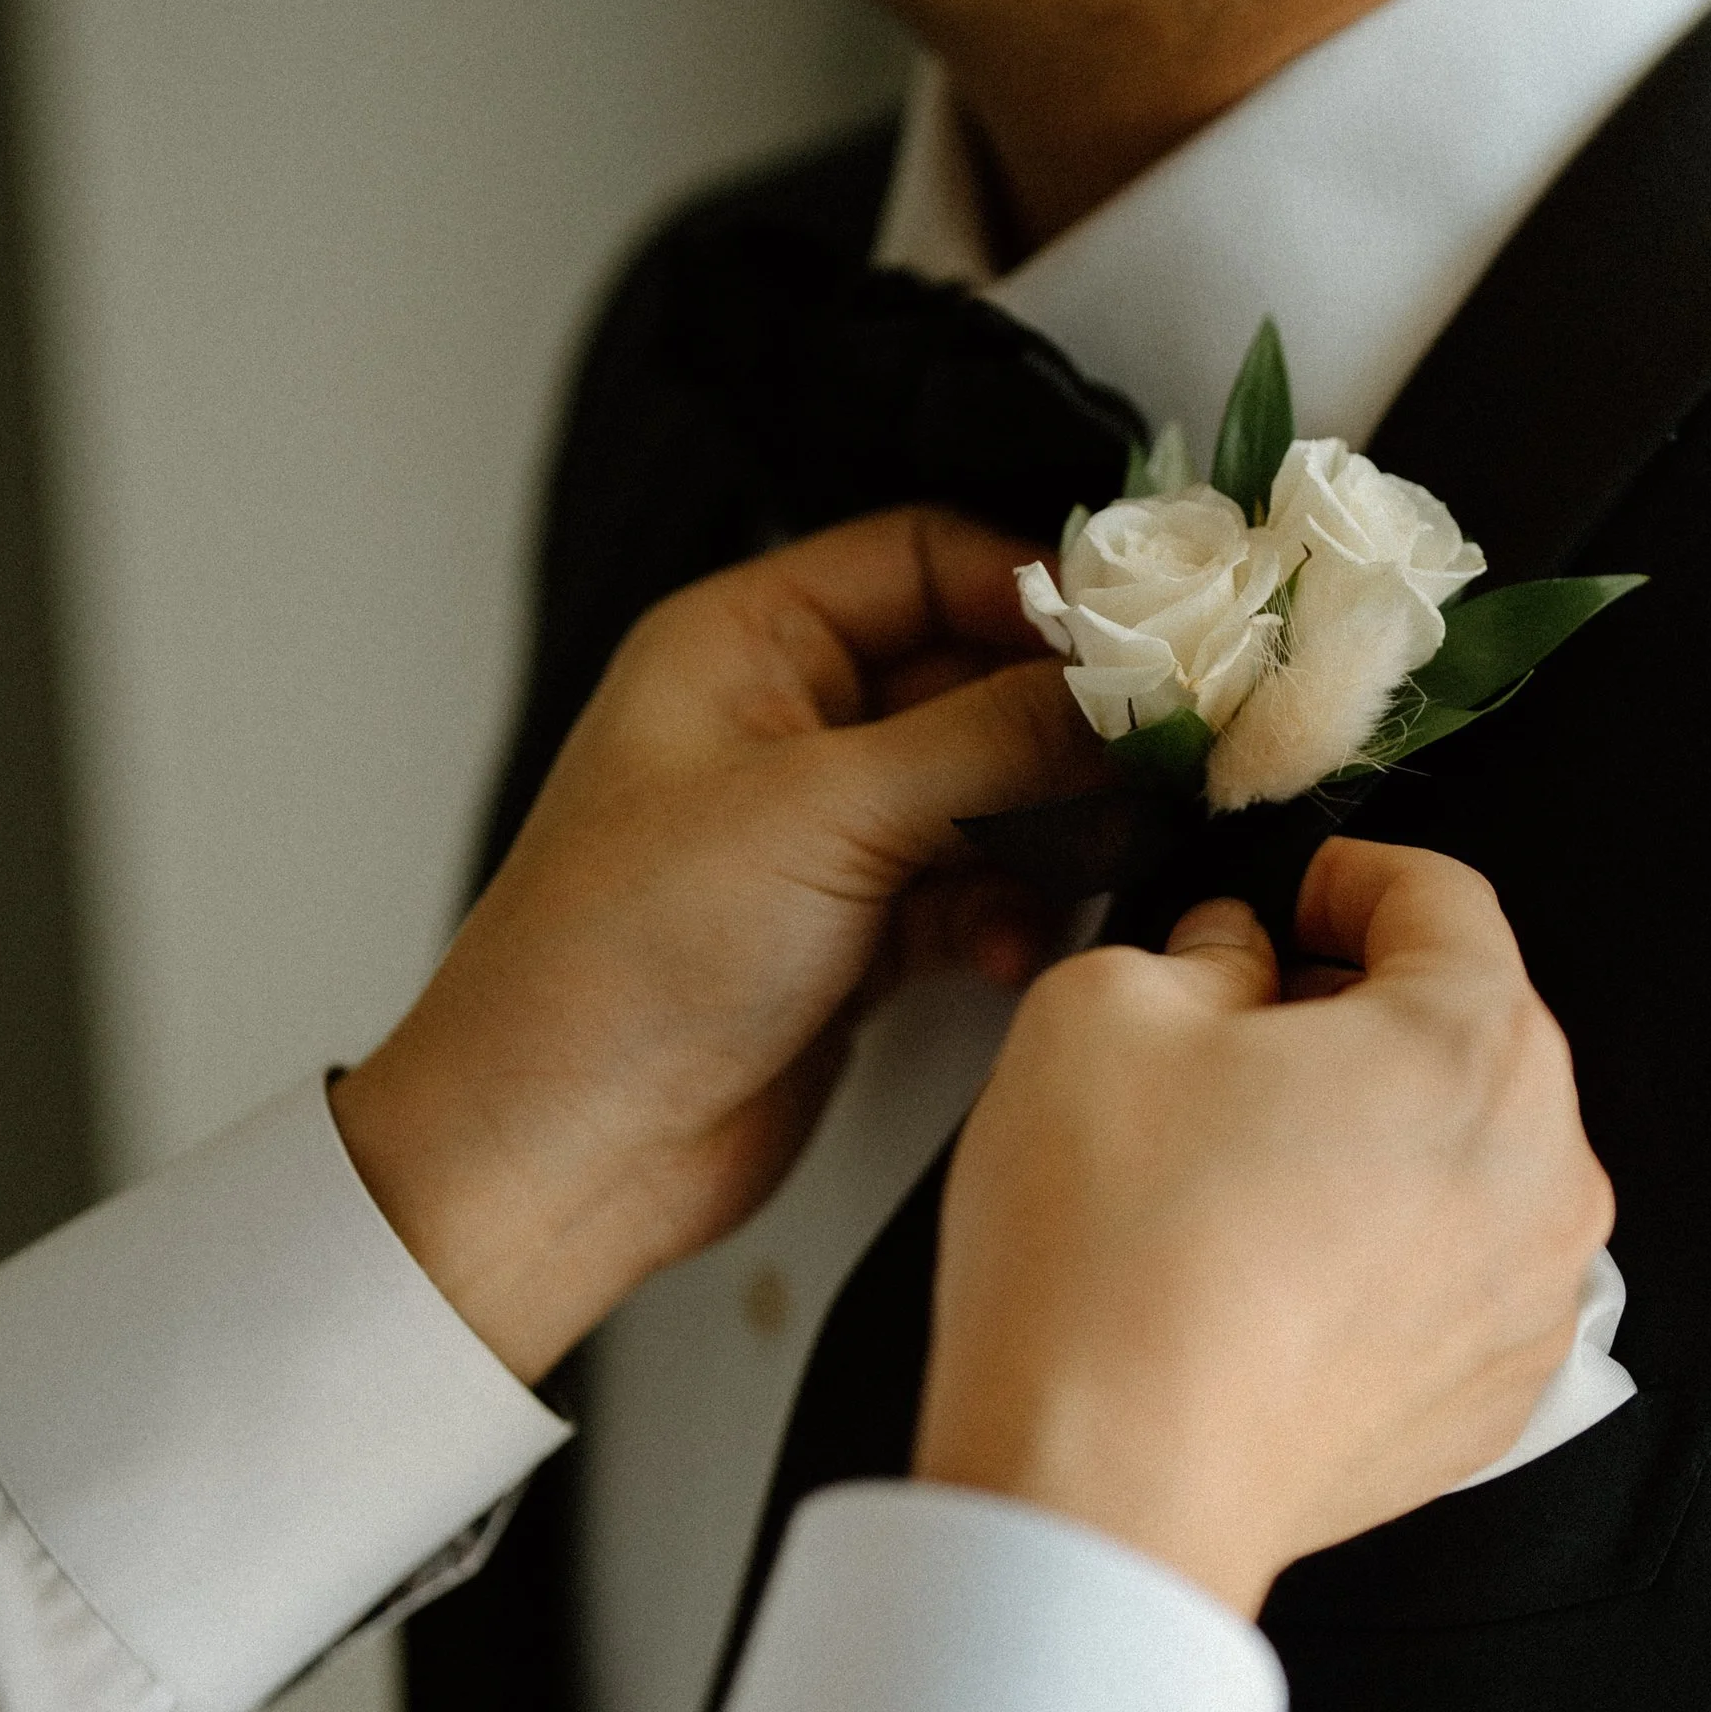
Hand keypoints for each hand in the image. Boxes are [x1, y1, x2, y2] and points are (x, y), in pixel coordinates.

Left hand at [334, 514, 1094, 1379]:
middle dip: (1061, 729)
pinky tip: (1008, 953)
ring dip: (1045, 836)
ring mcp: (824, 834)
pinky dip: (1010, 917)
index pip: (926, 557)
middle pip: (975, 677)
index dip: (1036, 588)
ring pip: (992, 794)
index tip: (1142, 643)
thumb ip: (992, 743)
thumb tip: (1127, 695)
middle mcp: (786, 724)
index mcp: (745, 645)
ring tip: (1076, 872)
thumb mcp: (824, 814)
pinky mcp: (855, 934)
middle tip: (1150, 764)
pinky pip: (976, 892)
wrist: (560, 1154)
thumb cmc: (615, 962)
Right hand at [915, 841, 1614, 1617]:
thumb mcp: (1104, 1010)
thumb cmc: (1114, 1263)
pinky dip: (1382, 1253)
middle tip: (1233, 1040)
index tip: (1292, 898)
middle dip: (1358, 1015)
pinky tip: (1271, 1271)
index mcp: (1478, 1044)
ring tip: (1239, 1171)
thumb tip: (1235, 962)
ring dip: (1373, 1138)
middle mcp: (1546, 1171)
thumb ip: (1198, 948)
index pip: (1440, 899)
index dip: (1346, 877)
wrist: (1109, 1491)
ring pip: (1465, 1159)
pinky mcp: (1496, 1399)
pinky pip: (1453, 1276)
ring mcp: (1533, 1299)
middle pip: (1467, 1034)